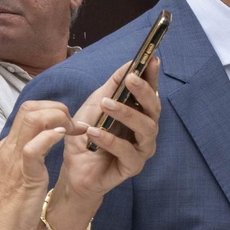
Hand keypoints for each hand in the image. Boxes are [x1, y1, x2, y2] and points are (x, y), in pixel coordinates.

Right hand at [0, 99, 87, 229]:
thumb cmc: (10, 212)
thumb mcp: (17, 177)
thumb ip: (26, 159)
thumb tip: (42, 146)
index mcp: (5, 149)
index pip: (27, 114)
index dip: (52, 112)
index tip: (71, 125)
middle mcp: (6, 149)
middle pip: (29, 108)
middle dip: (58, 109)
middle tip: (77, 125)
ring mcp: (12, 160)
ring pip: (31, 119)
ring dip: (60, 118)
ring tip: (75, 131)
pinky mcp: (23, 175)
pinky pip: (34, 147)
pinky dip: (51, 137)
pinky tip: (64, 138)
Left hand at [55, 58, 161, 203]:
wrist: (75, 170)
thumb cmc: (86, 136)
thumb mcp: (93, 106)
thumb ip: (110, 88)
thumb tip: (128, 65)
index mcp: (138, 113)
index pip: (150, 92)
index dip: (152, 76)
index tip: (151, 60)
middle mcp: (145, 130)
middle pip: (154, 109)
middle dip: (144, 92)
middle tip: (130, 78)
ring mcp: (142, 148)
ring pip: (146, 128)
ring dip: (127, 114)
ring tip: (107, 104)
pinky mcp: (134, 166)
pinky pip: (127, 151)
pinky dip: (110, 140)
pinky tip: (93, 132)